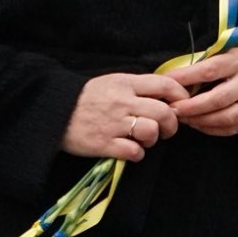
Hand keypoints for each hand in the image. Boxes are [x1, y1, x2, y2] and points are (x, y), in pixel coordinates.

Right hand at [61, 72, 187, 160]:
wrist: (54, 112)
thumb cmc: (87, 97)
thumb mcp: (112, 81)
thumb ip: (137, 86)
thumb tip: (166, 92)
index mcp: (126, 83)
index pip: (164, 85)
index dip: (181, 95)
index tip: (183, 104)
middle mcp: (122, 102)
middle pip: (163, 112)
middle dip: (172, 124)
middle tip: (167, 129)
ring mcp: (114, 124)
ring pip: (151, 131)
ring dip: (154, 139)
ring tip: (145, 139)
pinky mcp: (104, 144)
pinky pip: (134, 152)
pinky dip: (138, 154)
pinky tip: (132, 151)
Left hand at [169, 45, 237, 137]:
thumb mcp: (228, 50)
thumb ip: (206, 61)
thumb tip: (175, 76)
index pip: (210, 70)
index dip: (187, 77)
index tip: (167, 81)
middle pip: (218, 99)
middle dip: (191, 107)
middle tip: (172, 109)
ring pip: (226, 117)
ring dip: (201, 120)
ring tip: (183, 118)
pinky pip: (232, 128)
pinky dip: (212, 129)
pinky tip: (198, 124)